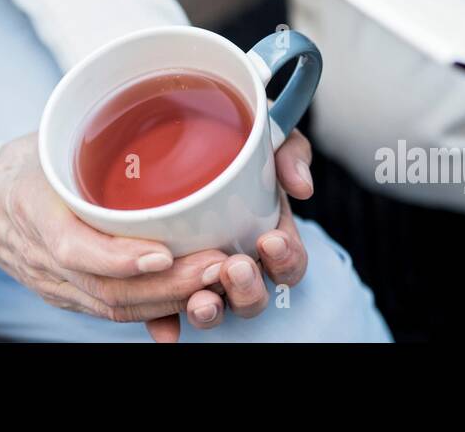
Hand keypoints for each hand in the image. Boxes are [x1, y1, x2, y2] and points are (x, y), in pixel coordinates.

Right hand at [0, 134, 228, 337]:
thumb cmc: (26, 164)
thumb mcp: (51, 140)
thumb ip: (92, 134)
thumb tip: (151, 102)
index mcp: (33, 208)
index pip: (74, 248)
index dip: (120, 258)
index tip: (164, 253)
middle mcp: (42, 256)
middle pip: (106, 288)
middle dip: (168, 285)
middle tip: (215, 267)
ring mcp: (54, 282)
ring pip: (113, 306)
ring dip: (169, 301)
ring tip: (213, 282)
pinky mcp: (67, 294)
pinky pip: (110, 311)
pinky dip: (153, 310)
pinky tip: (188, 299)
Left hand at [144, 128, 317, 341]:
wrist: (167, 142)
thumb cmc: (226, 141)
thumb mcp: (261, 136)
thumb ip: (289, 151)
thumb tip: (301, 185)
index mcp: (266, 235)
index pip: (288, 262)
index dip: (285, 259)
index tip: (270, 240)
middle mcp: (237, 263)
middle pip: (253, 296)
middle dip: (249, 290)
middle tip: (235, 268)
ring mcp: (202, 277)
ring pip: (213, 309)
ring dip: (211, 311)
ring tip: (201, 302)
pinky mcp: (166, 284)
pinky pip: (166, 314)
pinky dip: (166, 323)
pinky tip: (163, 329)